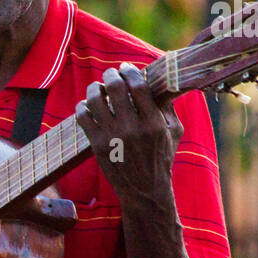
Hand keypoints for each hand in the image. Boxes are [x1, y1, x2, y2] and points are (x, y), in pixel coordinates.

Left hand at [74, 62, 182, 206]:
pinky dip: (83, 106)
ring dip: (94, 88)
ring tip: (98, 88)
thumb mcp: (174, 132)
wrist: (144, 190)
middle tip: (111, 74)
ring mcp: (112, 137)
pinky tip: (88, 105)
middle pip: (115, 88)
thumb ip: (168, 106)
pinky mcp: (96, 145)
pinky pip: (82, 116)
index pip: (138, 86)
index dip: (130, 71)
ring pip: (95, 99)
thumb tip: (162, 81)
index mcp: (153, 123)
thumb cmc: (161, 158)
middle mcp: (132, 128)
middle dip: (111, 75)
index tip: (126, 68)